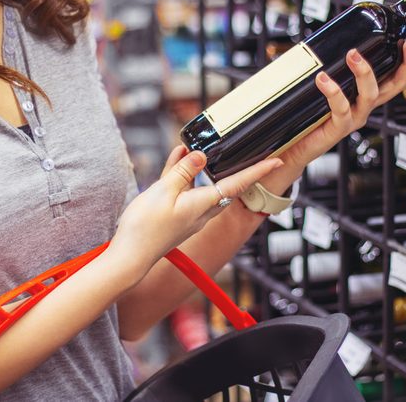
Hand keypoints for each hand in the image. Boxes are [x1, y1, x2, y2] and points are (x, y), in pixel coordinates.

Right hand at [112, 146, 281, 269]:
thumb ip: (184, 171)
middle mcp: (202, 212)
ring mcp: (189, 215)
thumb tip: (202, 155)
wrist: (129, 257)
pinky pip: (185, 190)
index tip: (276, 160)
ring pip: (201, 185)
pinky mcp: (176, 216)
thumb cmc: (146, 228)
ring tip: (191, 147)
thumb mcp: (164, 191)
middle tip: (246, 153)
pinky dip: (183, 175)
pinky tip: (176, 159)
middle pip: (224, 185)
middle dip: (233, 168)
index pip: (238, 183)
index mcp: (204, 205)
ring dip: (199, 167)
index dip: (258, 171)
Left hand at [282, 38, 405, 168]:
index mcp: (364, 97)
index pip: (393, 77)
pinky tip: (322, 79)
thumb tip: (321, 43)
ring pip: (369, 94)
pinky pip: (341, 108)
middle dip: (404, 64)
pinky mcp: (339, 128)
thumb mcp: (322, 90)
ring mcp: (353, 118)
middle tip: (405, 43)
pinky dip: (333, 91)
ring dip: (364, 72)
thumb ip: (328, 70)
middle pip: (394, 86)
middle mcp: (363, 107)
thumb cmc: (308, 118)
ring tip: (352, 54)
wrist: (293, 148)